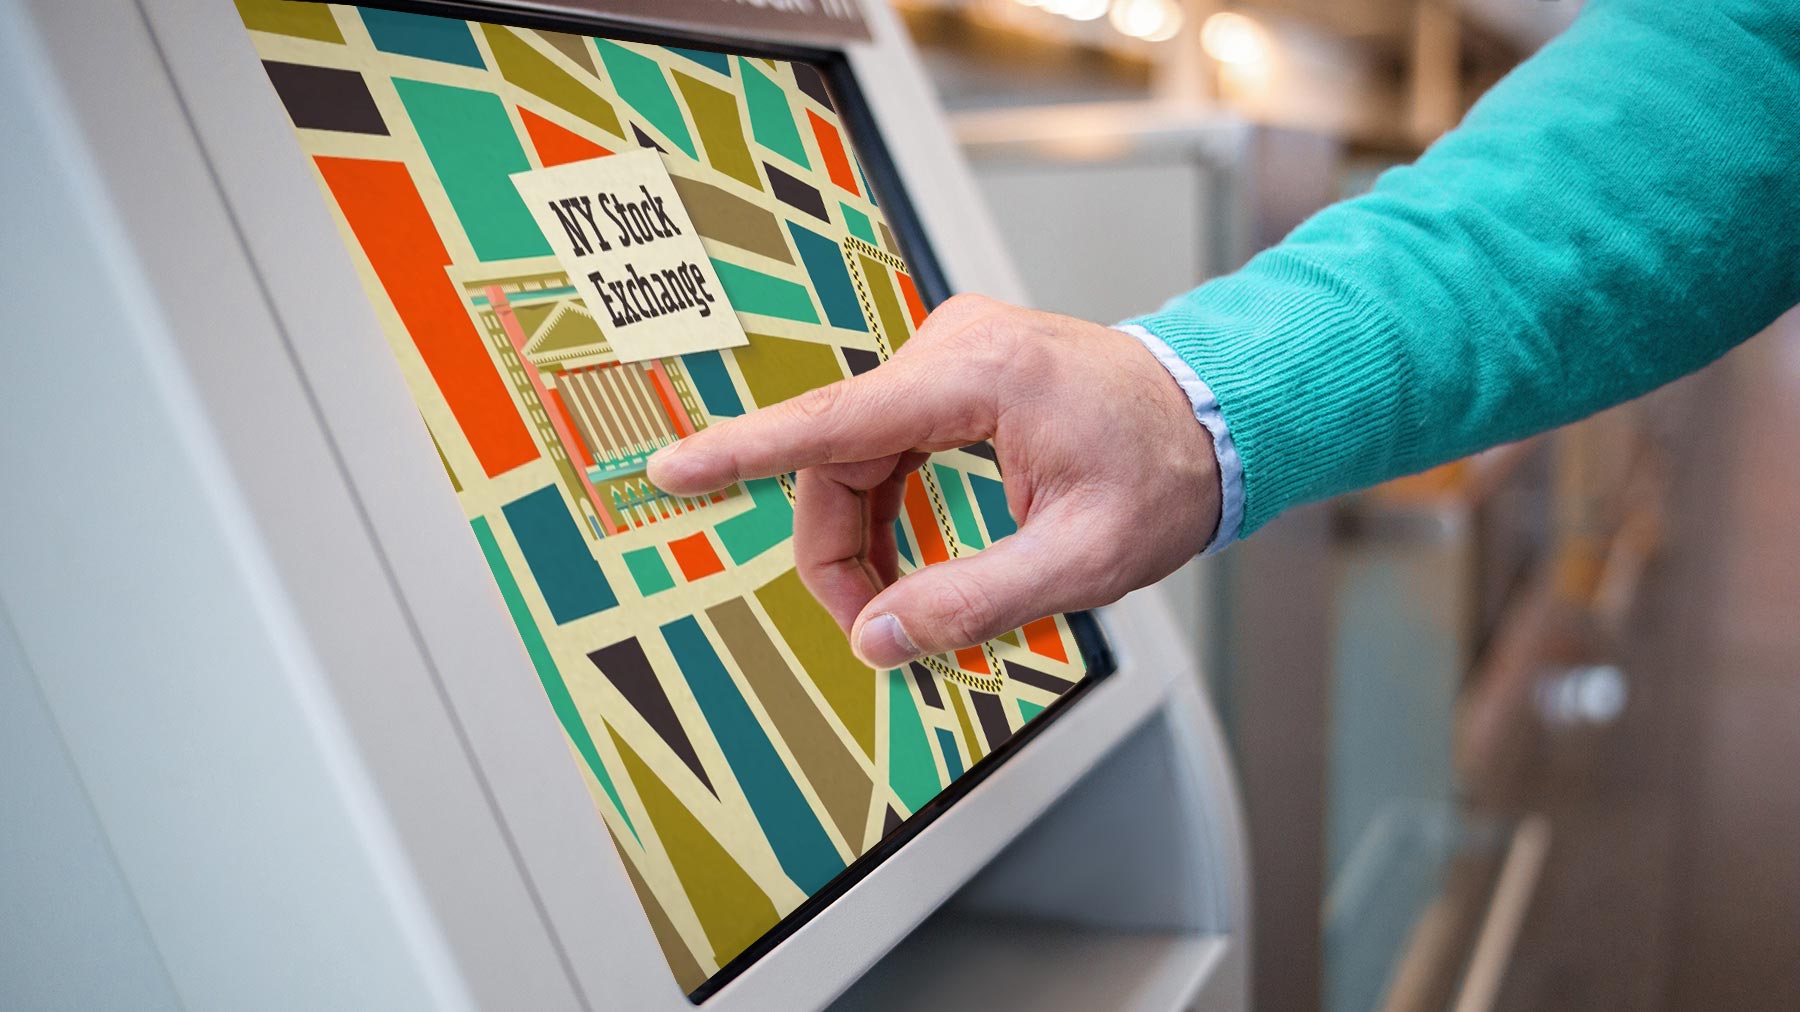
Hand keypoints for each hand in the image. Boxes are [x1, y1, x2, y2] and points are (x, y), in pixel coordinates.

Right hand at [647, 294, 1220, 667]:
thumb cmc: (1164, 473)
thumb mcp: (1081, 560)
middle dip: (835, 547)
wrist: (1217, 416)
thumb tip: (877, 636)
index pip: (835, 420)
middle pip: (838, 452)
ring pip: (855, 451)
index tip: (675, 467)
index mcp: (983, 376)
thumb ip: (974, 601)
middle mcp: (956, 346)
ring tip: (895, 602)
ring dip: (858, 531)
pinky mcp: (956, 370)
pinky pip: (885, 441)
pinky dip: (883, 503)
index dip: (745, 450)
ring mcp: (953, 352)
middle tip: (867, 626)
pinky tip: (906, 555)